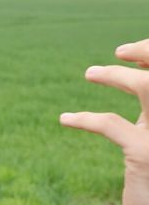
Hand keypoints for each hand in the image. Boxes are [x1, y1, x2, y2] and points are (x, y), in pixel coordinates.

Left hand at [60, 38, 148, 204]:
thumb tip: (136, 71)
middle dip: (148, 51)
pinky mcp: (144, 154)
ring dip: (117, 76)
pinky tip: (65, 120)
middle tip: (120, 51)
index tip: (133, 52)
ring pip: (147, 87)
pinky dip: (84, 118)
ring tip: (90, 73)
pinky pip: (110, 123)